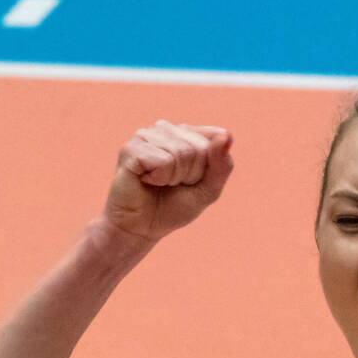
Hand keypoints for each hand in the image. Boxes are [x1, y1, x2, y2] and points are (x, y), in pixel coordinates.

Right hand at [98, 121, 233, 247]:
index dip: (208, 170)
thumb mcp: (208, 189)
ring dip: (174, 178)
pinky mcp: (131, 149)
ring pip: (181, 153)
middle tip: (171, 185)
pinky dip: (159, 178)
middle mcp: (164, 128)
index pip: (216, 140)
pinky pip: (163, 161)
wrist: (141, 229)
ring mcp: (145, 135)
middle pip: (199, 148)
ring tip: (158, 183)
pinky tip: (146, 181)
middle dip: (191, 175)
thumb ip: (222, 164)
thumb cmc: (173, 207)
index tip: (190, 181)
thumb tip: (226, 135)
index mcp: (185, 132)